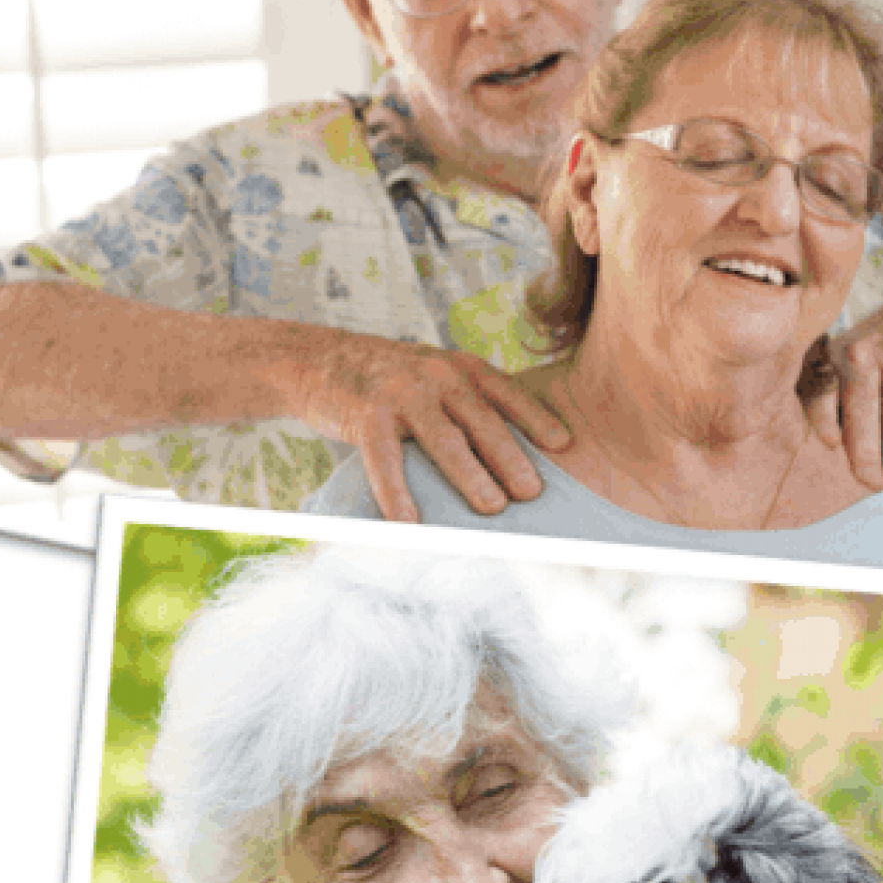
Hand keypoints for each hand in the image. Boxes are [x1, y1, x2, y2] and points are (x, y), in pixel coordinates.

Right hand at [305, 331, 570, 521]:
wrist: (318, 359)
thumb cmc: (388, 381)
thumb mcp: (433, 375)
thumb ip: (465, 405)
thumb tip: (506, 462)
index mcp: (459, 367)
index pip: (505, 393)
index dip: (535, 418)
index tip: (564, 445)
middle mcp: (436, 375)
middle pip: (482, 420)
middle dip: (510, 457)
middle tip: (532, 492)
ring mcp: (402, 393)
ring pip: (443, 439)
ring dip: (470, 475)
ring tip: (492, 507)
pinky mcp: (366, 413)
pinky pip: (385, 459)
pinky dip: (397, 493)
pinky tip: (409, 523)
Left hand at [805, 307, 882, 499]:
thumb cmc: (867, 367)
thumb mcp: (839, 369)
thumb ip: (827, 405)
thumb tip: (819, 464)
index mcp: (832, 360)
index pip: (823, 391)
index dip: (826, 416)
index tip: (830, 444)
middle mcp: (867, 355)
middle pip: (865, 406)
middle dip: (867, 448)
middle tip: (871, 485)